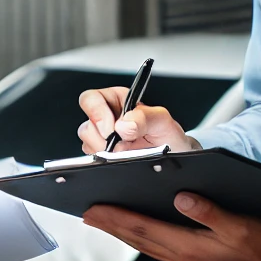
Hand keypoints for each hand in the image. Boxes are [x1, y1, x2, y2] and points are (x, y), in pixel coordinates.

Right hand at [78, 87, 200, 154]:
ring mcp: (101, 138)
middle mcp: (106, 117)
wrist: (173, 156)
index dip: (97, 113)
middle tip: (122, 145)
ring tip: (127, 152)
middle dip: (103, 139)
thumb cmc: (168, 135)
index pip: (91, 99)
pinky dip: (106, 162)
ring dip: (106, 152)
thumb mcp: (162, 121)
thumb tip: (124, 125)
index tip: (111, 130)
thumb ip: (145, 117)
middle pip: (86, 126)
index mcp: (117, 100)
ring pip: (87, 144)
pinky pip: (93, 159)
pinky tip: (121, 159)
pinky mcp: (101, 155)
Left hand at [85, 193, 260, 260]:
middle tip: (86, 213)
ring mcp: (189, 258)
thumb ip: (210, 212)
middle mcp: (184, 256)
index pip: (142, 229)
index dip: (115, 218)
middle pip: (138, 238)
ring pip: (146, 243)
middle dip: (110, 225)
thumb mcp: (242, 226)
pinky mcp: (197, 257)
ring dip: (123, 231)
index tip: (91, 210)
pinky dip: (143, 235)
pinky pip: (159, 245)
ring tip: (103, 219)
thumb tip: (183, 198)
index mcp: (190, 248)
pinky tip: (138, 228)